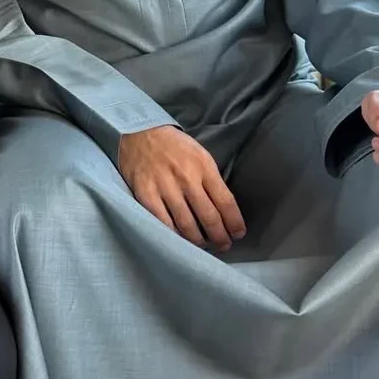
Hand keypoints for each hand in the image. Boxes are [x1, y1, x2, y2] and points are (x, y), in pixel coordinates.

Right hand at [118, 125, 245, 251]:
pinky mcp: (145, 193)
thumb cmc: (174, 147)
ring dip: (198, 240)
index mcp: (203, 166)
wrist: (140, 133)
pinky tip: (179, 239)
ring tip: (202, 244)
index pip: (226, 201)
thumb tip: (223, 210)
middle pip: (209, 217)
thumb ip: (210, 179)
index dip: (234, 222)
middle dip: (220, 237)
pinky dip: (173, 235)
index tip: (238, 233)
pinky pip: (163, 223)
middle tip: (223, 245)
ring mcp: (164, 186)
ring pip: (187, 224)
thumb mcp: (199, 155)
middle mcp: (186, 177)